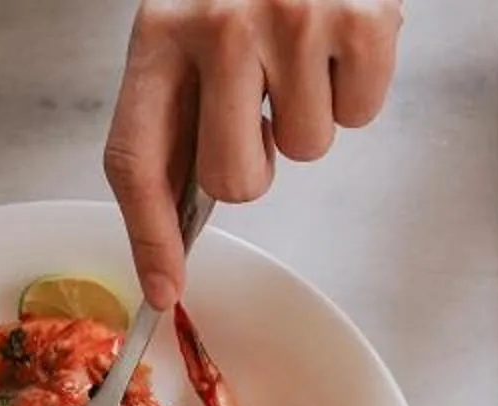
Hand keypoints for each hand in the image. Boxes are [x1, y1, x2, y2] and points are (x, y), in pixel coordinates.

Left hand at [103, 0, 402, 306]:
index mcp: (159, 29)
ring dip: (314, 110)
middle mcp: (216, 25)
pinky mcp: (358, 20)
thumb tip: (181, 216)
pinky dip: (359, 86)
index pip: (136, 157)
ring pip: (306, 150)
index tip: (164, 287)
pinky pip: (361, 115)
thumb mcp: (195, 18)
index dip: (148, 235)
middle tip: (266, 100)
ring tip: (307, 48)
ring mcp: (290, 22)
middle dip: (259, 161)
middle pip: (236, 180)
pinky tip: (342, 39)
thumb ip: (186, 101)